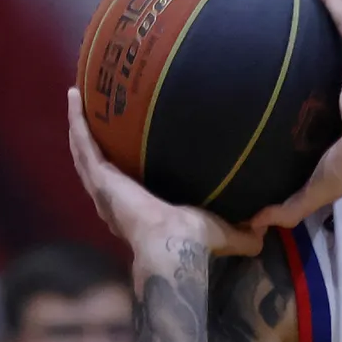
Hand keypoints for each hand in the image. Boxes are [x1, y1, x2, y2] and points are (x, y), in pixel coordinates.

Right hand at [67, 89, 260, 262]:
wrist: (174, 245)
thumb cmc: (196, 241)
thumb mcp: (225, 233)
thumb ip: (244, 233)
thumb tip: (266, 231)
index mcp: (140, 210)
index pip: (127, 184)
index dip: (122, 167)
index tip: (124, 147)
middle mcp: (115, 199)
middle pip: (97, 164)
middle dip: (93, 141)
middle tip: (92, 115)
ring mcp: (103, 187)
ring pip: (84, 150)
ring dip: (79, 125)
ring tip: (77, 98)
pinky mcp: (100, 175)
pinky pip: (83, 141)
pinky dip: (77, 119)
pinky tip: (75, 95)